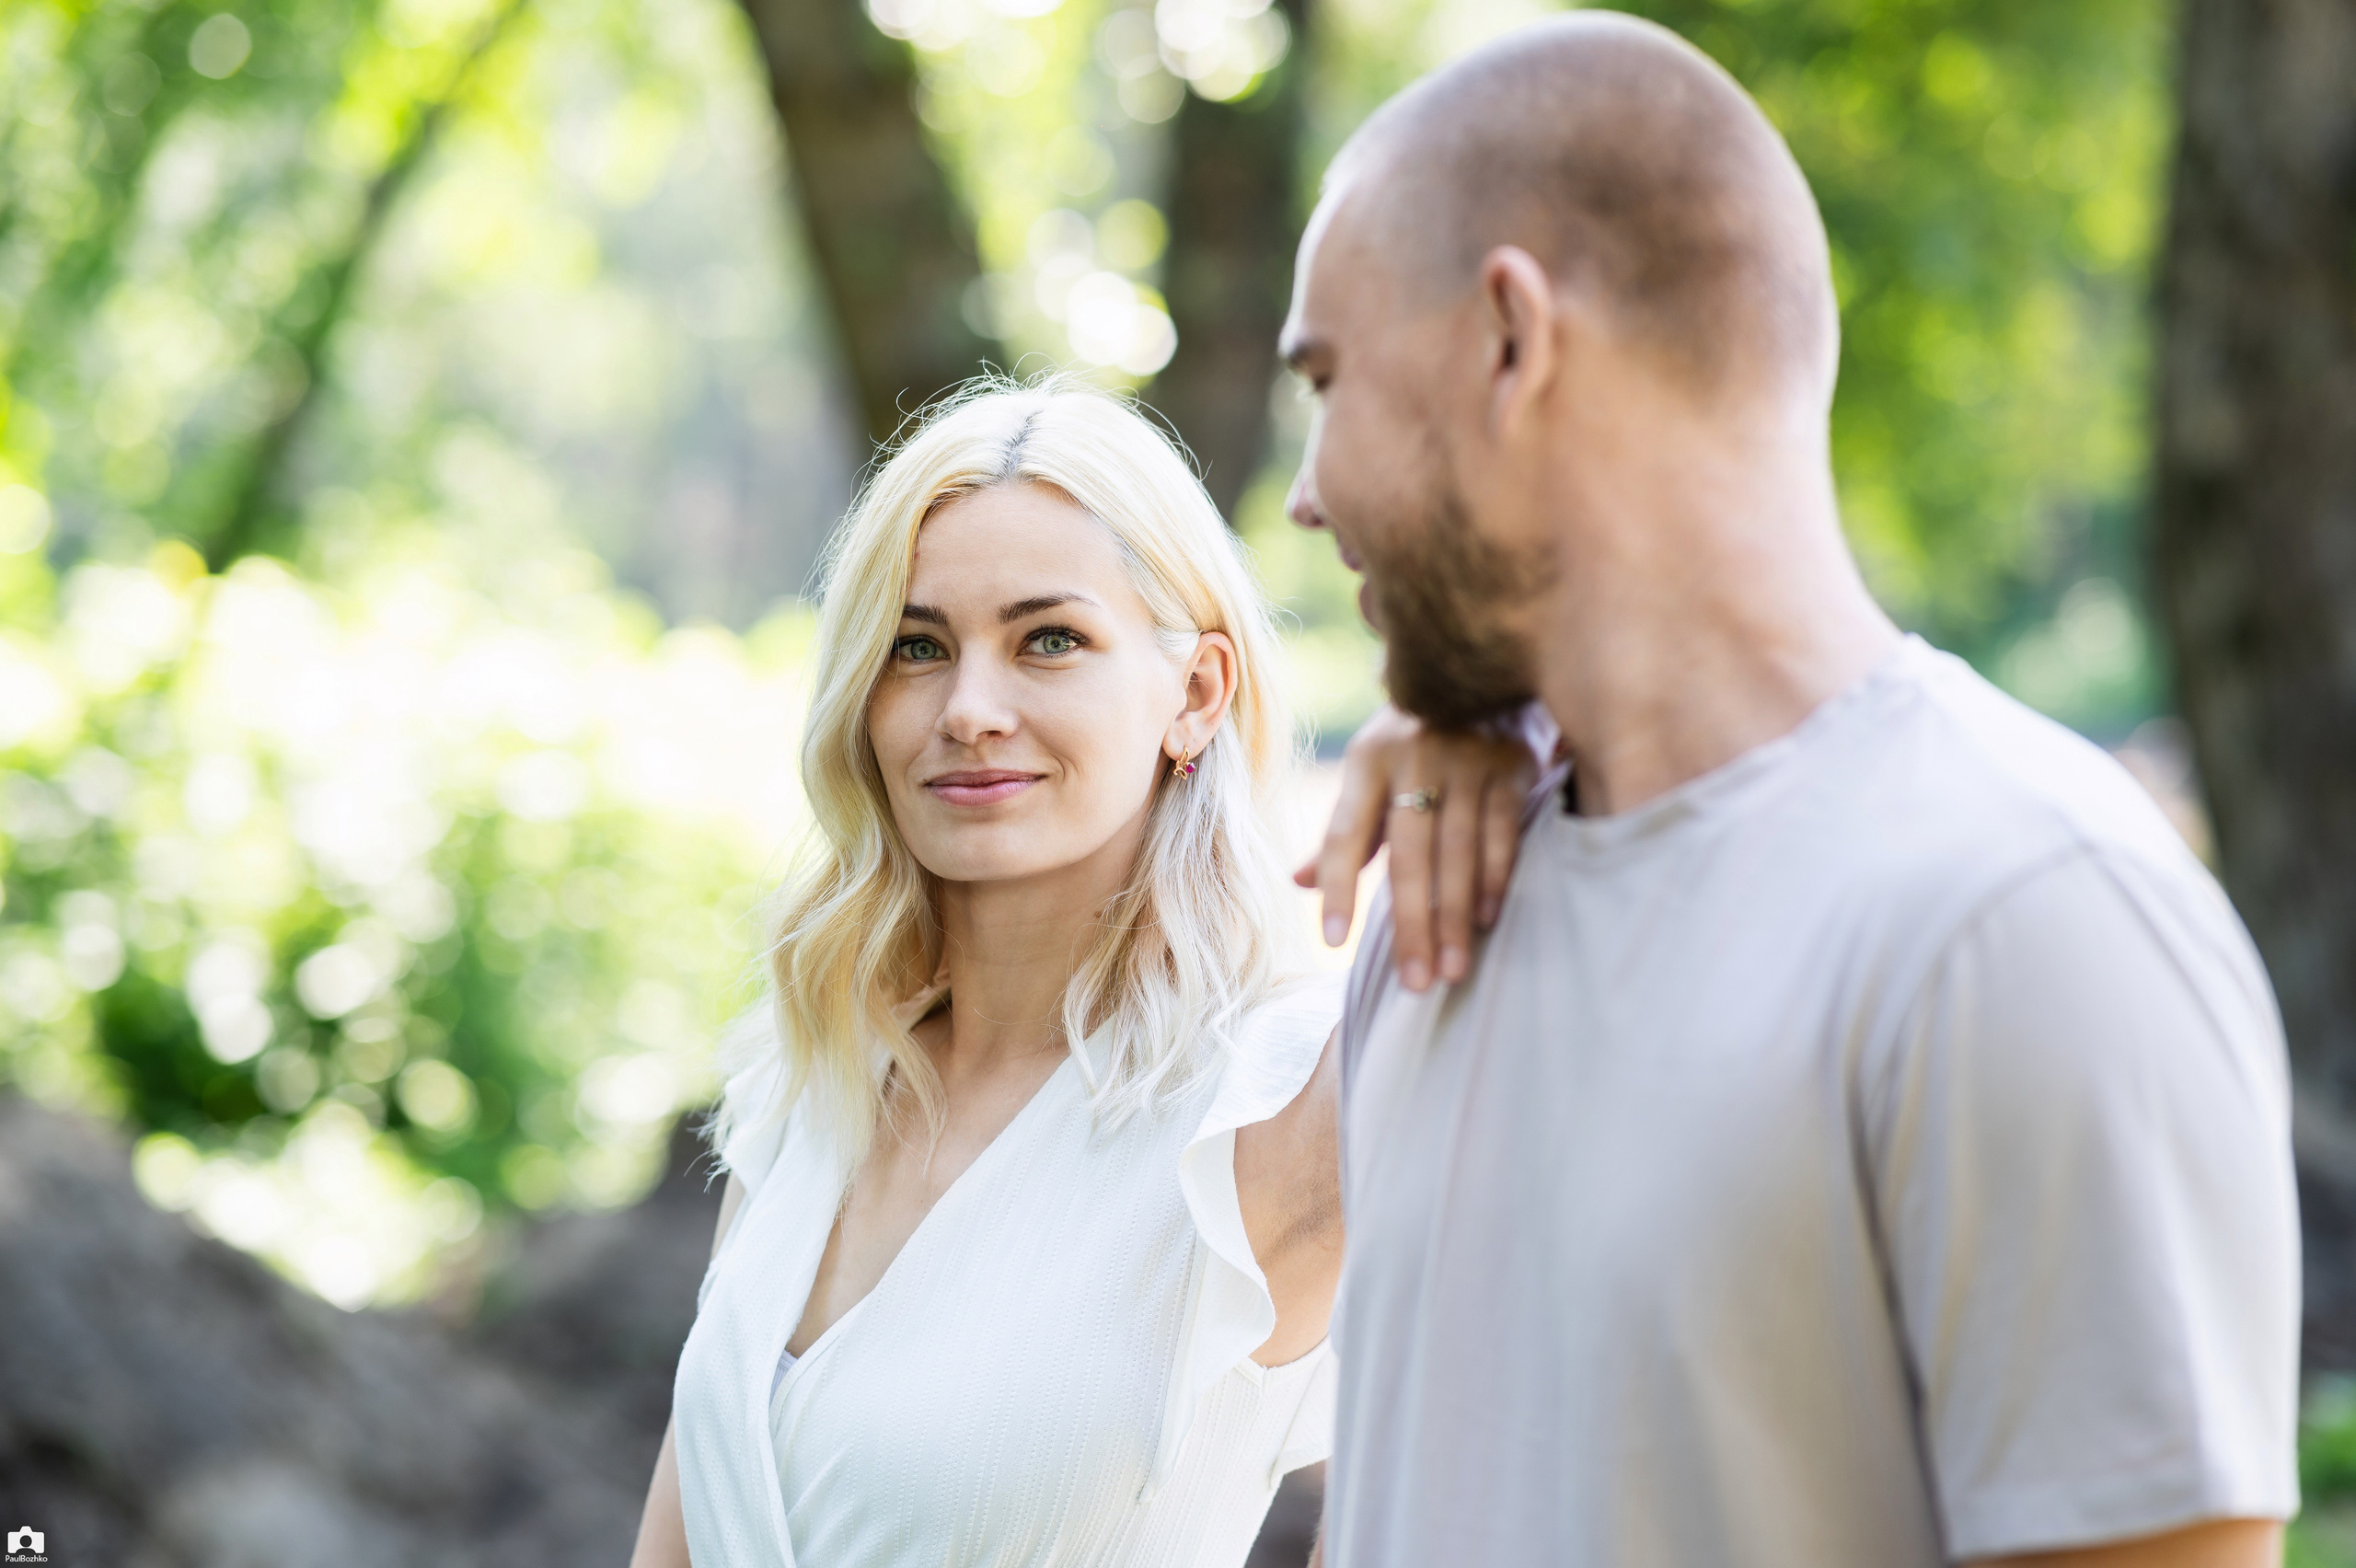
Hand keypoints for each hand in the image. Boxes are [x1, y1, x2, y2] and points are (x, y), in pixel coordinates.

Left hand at [1297, 704, 1541, 991]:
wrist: (1483, 671)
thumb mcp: (1373, 774)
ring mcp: (1466, 758)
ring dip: (1455, 916)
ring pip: (1458, 851)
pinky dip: (1496, 878)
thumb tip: (1298, 883)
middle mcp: (1413, 757)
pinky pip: (1503, 830)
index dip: (1337, 887)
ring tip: (1451, 970)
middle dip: (1412, 924)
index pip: (1344, 833)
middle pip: (1407, 855)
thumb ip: (1345, 831)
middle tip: (1415, 983)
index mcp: (1368, 761)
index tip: (1331, 942)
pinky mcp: (1512, 764)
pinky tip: (1488, 921)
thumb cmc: (1416, 742)